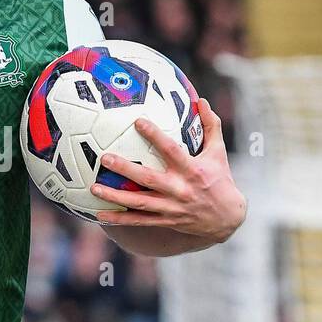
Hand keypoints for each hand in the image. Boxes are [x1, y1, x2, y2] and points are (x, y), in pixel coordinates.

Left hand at [91, 99, 245, 242]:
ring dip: (115, 196)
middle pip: (149, 179)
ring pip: (139, 203)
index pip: (172, 150)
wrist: (227, 219)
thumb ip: (210, 126)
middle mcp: (180, 189)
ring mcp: (171, 207)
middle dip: (126, 169)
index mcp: (192, 170)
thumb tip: (201, 99)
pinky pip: (139, 221)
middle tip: (104, 158)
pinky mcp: (165, 220)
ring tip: (94, 188)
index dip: (155, 136)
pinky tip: (99, 214)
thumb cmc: (221, 180)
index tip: (138, 121)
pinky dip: (119, 219)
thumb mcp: (219, 153)